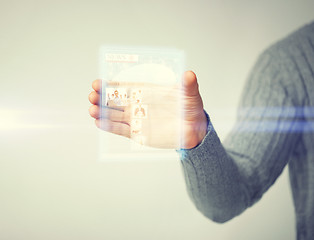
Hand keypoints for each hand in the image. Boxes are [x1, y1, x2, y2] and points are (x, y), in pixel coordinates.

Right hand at [88, 71, 207, 148]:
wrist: (193, 130)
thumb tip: (189, 74)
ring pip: (114, 115)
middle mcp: (138, 104)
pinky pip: (121, 130)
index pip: (125, 86)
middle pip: (115, 100)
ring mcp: (137, 119)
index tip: (98, 83)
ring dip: (102, 112)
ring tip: (92, 110)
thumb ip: (188, 86)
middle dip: (101, 97)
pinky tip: (99, 123)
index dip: (110, 85)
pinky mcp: (138, 133)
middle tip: (92, 95)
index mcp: (146, 92)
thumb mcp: (190, 95)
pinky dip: (110, 127)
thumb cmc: (190, 108)